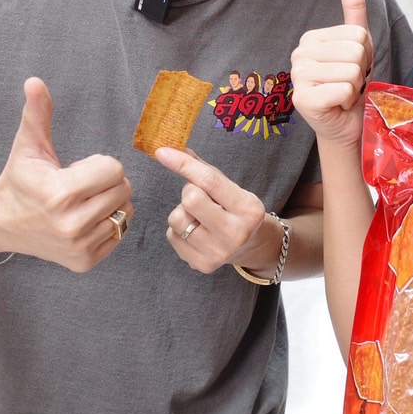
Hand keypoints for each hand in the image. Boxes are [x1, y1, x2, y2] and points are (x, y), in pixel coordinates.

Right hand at [0, 77, 133, 272]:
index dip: (98, 164)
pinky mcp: (84, 261)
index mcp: (60, 193)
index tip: (77, 169)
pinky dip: (108, 224)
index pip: (113, 169)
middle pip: (123, 190)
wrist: (0, 223)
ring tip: (82, 202)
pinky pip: (119, 234)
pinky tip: (84, 220)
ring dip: (110, 203)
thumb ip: (37, 114)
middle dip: (107, 182)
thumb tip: (35, 81)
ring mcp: (79, 247)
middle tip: (81, 185)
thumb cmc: (19, 179)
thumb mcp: (28, 145)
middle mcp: (71, 225)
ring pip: (125, 212)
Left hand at [154, 145, 272, 275]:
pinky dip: (179, 230)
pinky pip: (172, 236)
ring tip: (199, 217)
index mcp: (248, 208)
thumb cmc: (236, 210)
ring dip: (182, 212)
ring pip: (177, 218)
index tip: (162, 152)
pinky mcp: (202, 264)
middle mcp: (236, 233)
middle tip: (200, 197)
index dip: (183, 164)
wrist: (250, 246)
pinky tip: (196, 232)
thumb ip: (204, 171)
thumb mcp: (230, 188)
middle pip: (190, 199)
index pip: (210, 181)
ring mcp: (218, 252)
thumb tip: (175, 149)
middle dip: (190, 192)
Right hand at [290, 0, 373, 149]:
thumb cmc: (351, 87)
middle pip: (356, 51)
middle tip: (350, 85)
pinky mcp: (303, 99)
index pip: (358, 34)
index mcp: (311, 38)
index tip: (353, 70)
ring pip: (351, 71)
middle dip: (362, 71)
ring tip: (344, 95)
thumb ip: (353, 9)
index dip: (365, 55)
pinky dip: (348, 101)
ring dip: (356, 88)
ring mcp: (298, 77)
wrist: (345, 126)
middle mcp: (299, 54)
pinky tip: (338, 106)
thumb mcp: (358, 45)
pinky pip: (344, 89)